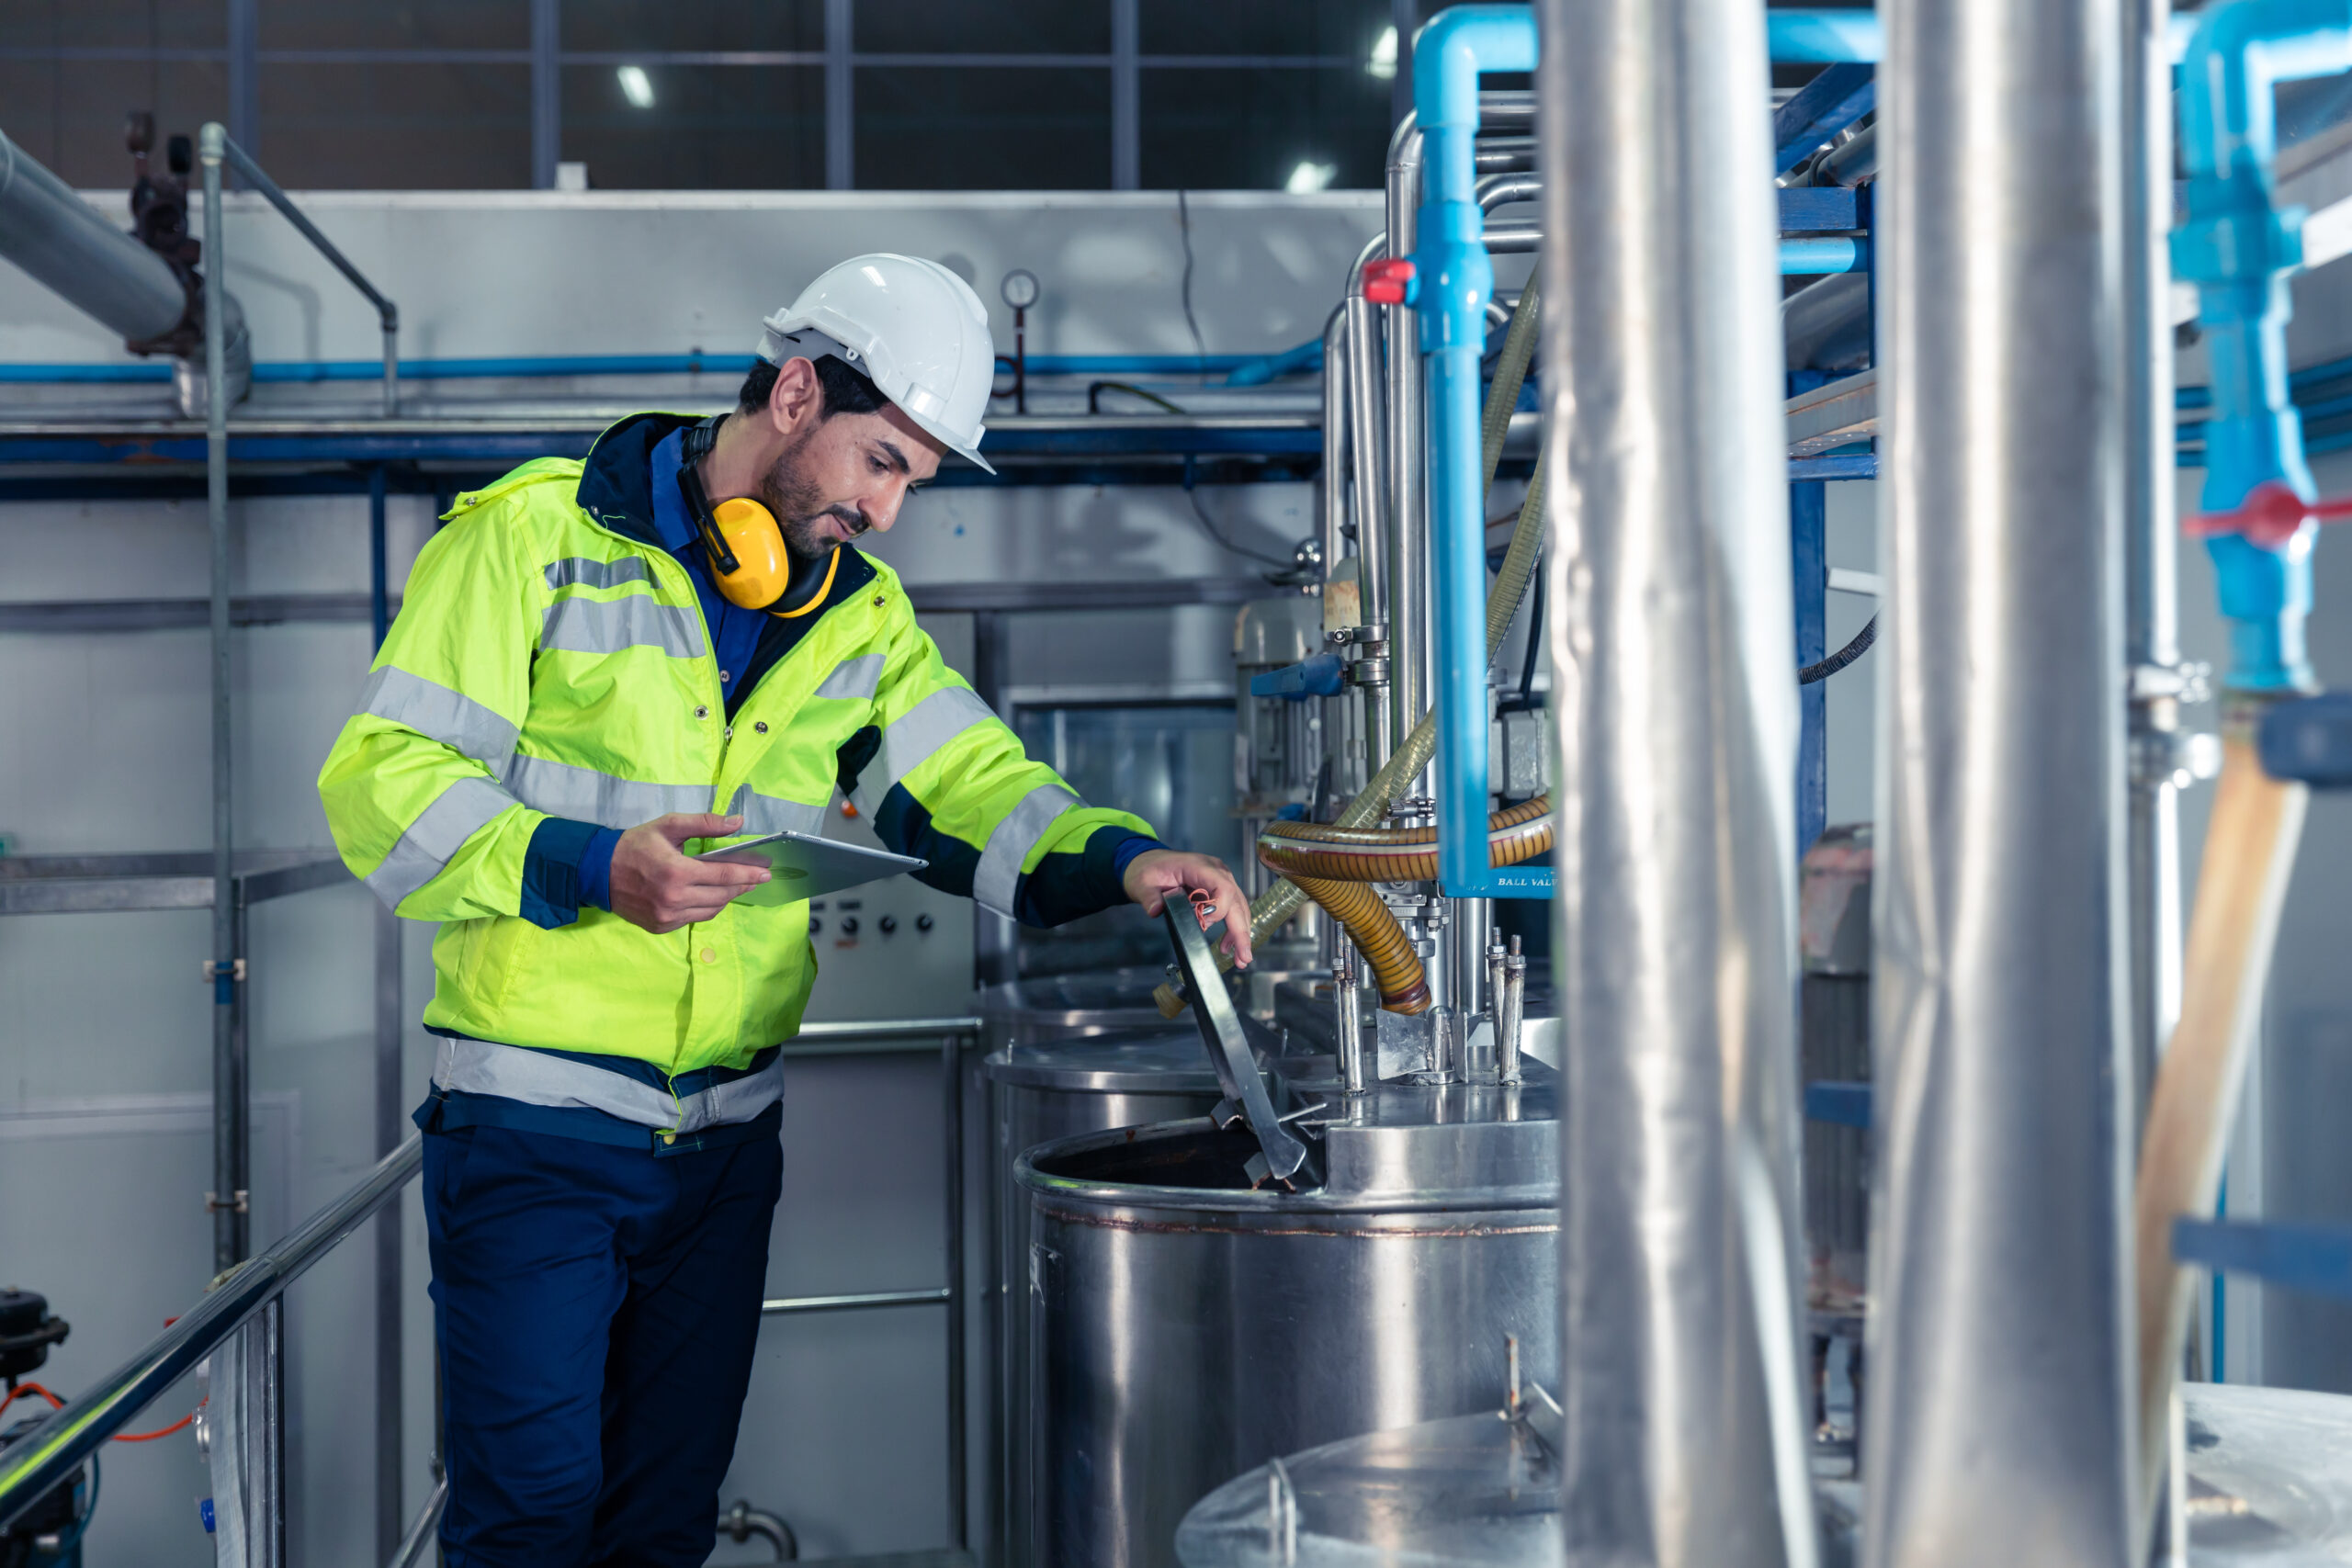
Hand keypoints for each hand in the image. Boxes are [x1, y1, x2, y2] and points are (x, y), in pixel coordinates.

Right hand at [609, 813, 769, 933]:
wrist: (598, 872)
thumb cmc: (635, 845)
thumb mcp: (669, 826)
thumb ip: (705, 824)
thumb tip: (738, 822)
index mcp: (676, 873)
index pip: (723, 877)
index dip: (748, 875)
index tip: (766, 872)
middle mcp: (673, 899)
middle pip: (722, 896)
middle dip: (742, 886)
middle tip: (755, 878)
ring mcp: (667, 917)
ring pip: (711, 911)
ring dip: (726, 898)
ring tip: (735, 886)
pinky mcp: (660, 927)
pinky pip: (694, 919)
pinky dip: (706, 908)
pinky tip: (709, 896)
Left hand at [1123, 848, 1253, 967]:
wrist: (1151, 863)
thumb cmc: (1150, 869)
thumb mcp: (1143, 882)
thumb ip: (1150, 897)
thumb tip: (1156, 910)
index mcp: (1199, 866)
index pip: (1223, 887)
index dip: (1220, 909)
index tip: (1205, 924)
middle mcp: (1216, 872)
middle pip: (1236, 902)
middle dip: (1240, 931)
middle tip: (1243, 957)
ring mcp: (1220, 880)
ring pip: (1239, 907)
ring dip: (1240, 933)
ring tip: (1238, 957)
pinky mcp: (1219, 890)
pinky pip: (1232, 909)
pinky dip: (1232, 928)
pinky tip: (1228, 945)